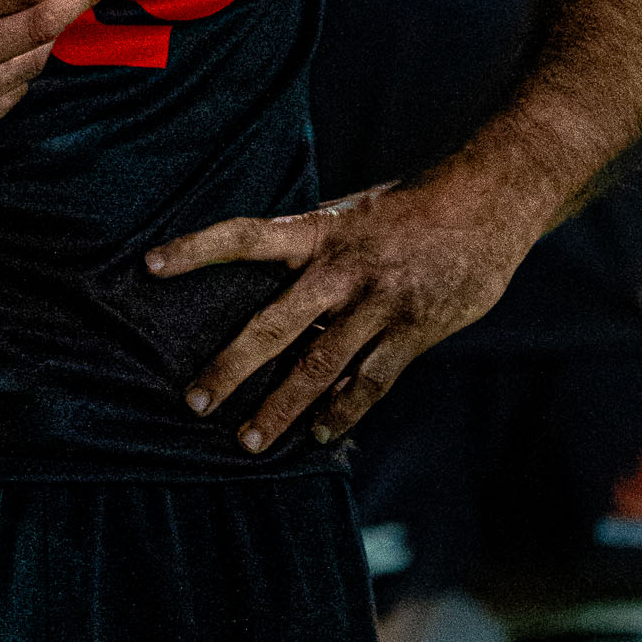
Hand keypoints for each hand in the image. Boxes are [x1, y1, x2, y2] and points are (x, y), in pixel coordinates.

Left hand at [150, 174, 525, 453]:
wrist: (491, 199)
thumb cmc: (410, 207)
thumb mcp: (352, 214)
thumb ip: (313, 252)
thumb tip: (268, 288)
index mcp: (320, 231)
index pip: (244, 235)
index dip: (197, 248)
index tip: (150, 265)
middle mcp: (343, 269)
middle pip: (275, 324)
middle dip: (232, 367)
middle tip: (195, 402)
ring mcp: (380, 303)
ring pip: (320, 365)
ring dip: (283, 408)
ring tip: (249, 442)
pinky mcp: (414, 330)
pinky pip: (372, 381)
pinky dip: (343, 411)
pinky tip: (321, 435)